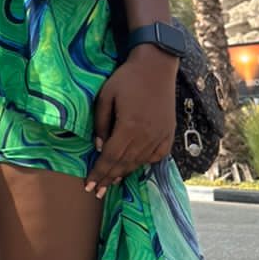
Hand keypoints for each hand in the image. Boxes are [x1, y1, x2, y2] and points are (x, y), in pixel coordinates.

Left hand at [84, 46, 177, 198]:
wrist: (156, 67)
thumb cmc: (126, 79)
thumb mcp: (105, 96)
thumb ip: (101, 123)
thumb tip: (99, 148)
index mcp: (129, 127)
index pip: (110, 157)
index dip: (99, 173)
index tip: (89, 186)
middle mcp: (146, 137)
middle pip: (124, 164)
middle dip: (109, 179)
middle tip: (97, 192)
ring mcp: (160, 137)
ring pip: (139, 162)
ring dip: (124, 174)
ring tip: (112, 183)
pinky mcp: (168, 134)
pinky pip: (155, 156)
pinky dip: (143, 163)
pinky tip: (134, 166)